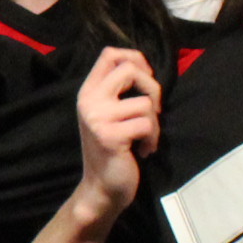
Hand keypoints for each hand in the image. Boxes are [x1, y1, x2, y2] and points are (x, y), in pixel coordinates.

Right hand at [71, 46, 161, 226]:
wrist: (101, 188)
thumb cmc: (110, 150)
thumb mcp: (107, 114)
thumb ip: (116, 91)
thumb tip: (143, 67)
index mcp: (88, 92)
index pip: (109, 54)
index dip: (135, 58)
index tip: (144, 77)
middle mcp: (89, 101)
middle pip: (130, 69)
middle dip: (153, 87)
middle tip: (153, 109)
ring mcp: (98, 118)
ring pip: (145, 103)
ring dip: (154, 123)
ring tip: (145, 139)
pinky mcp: (111, 136)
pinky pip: (147, 125)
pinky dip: (152, 139)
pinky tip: (143, 151)